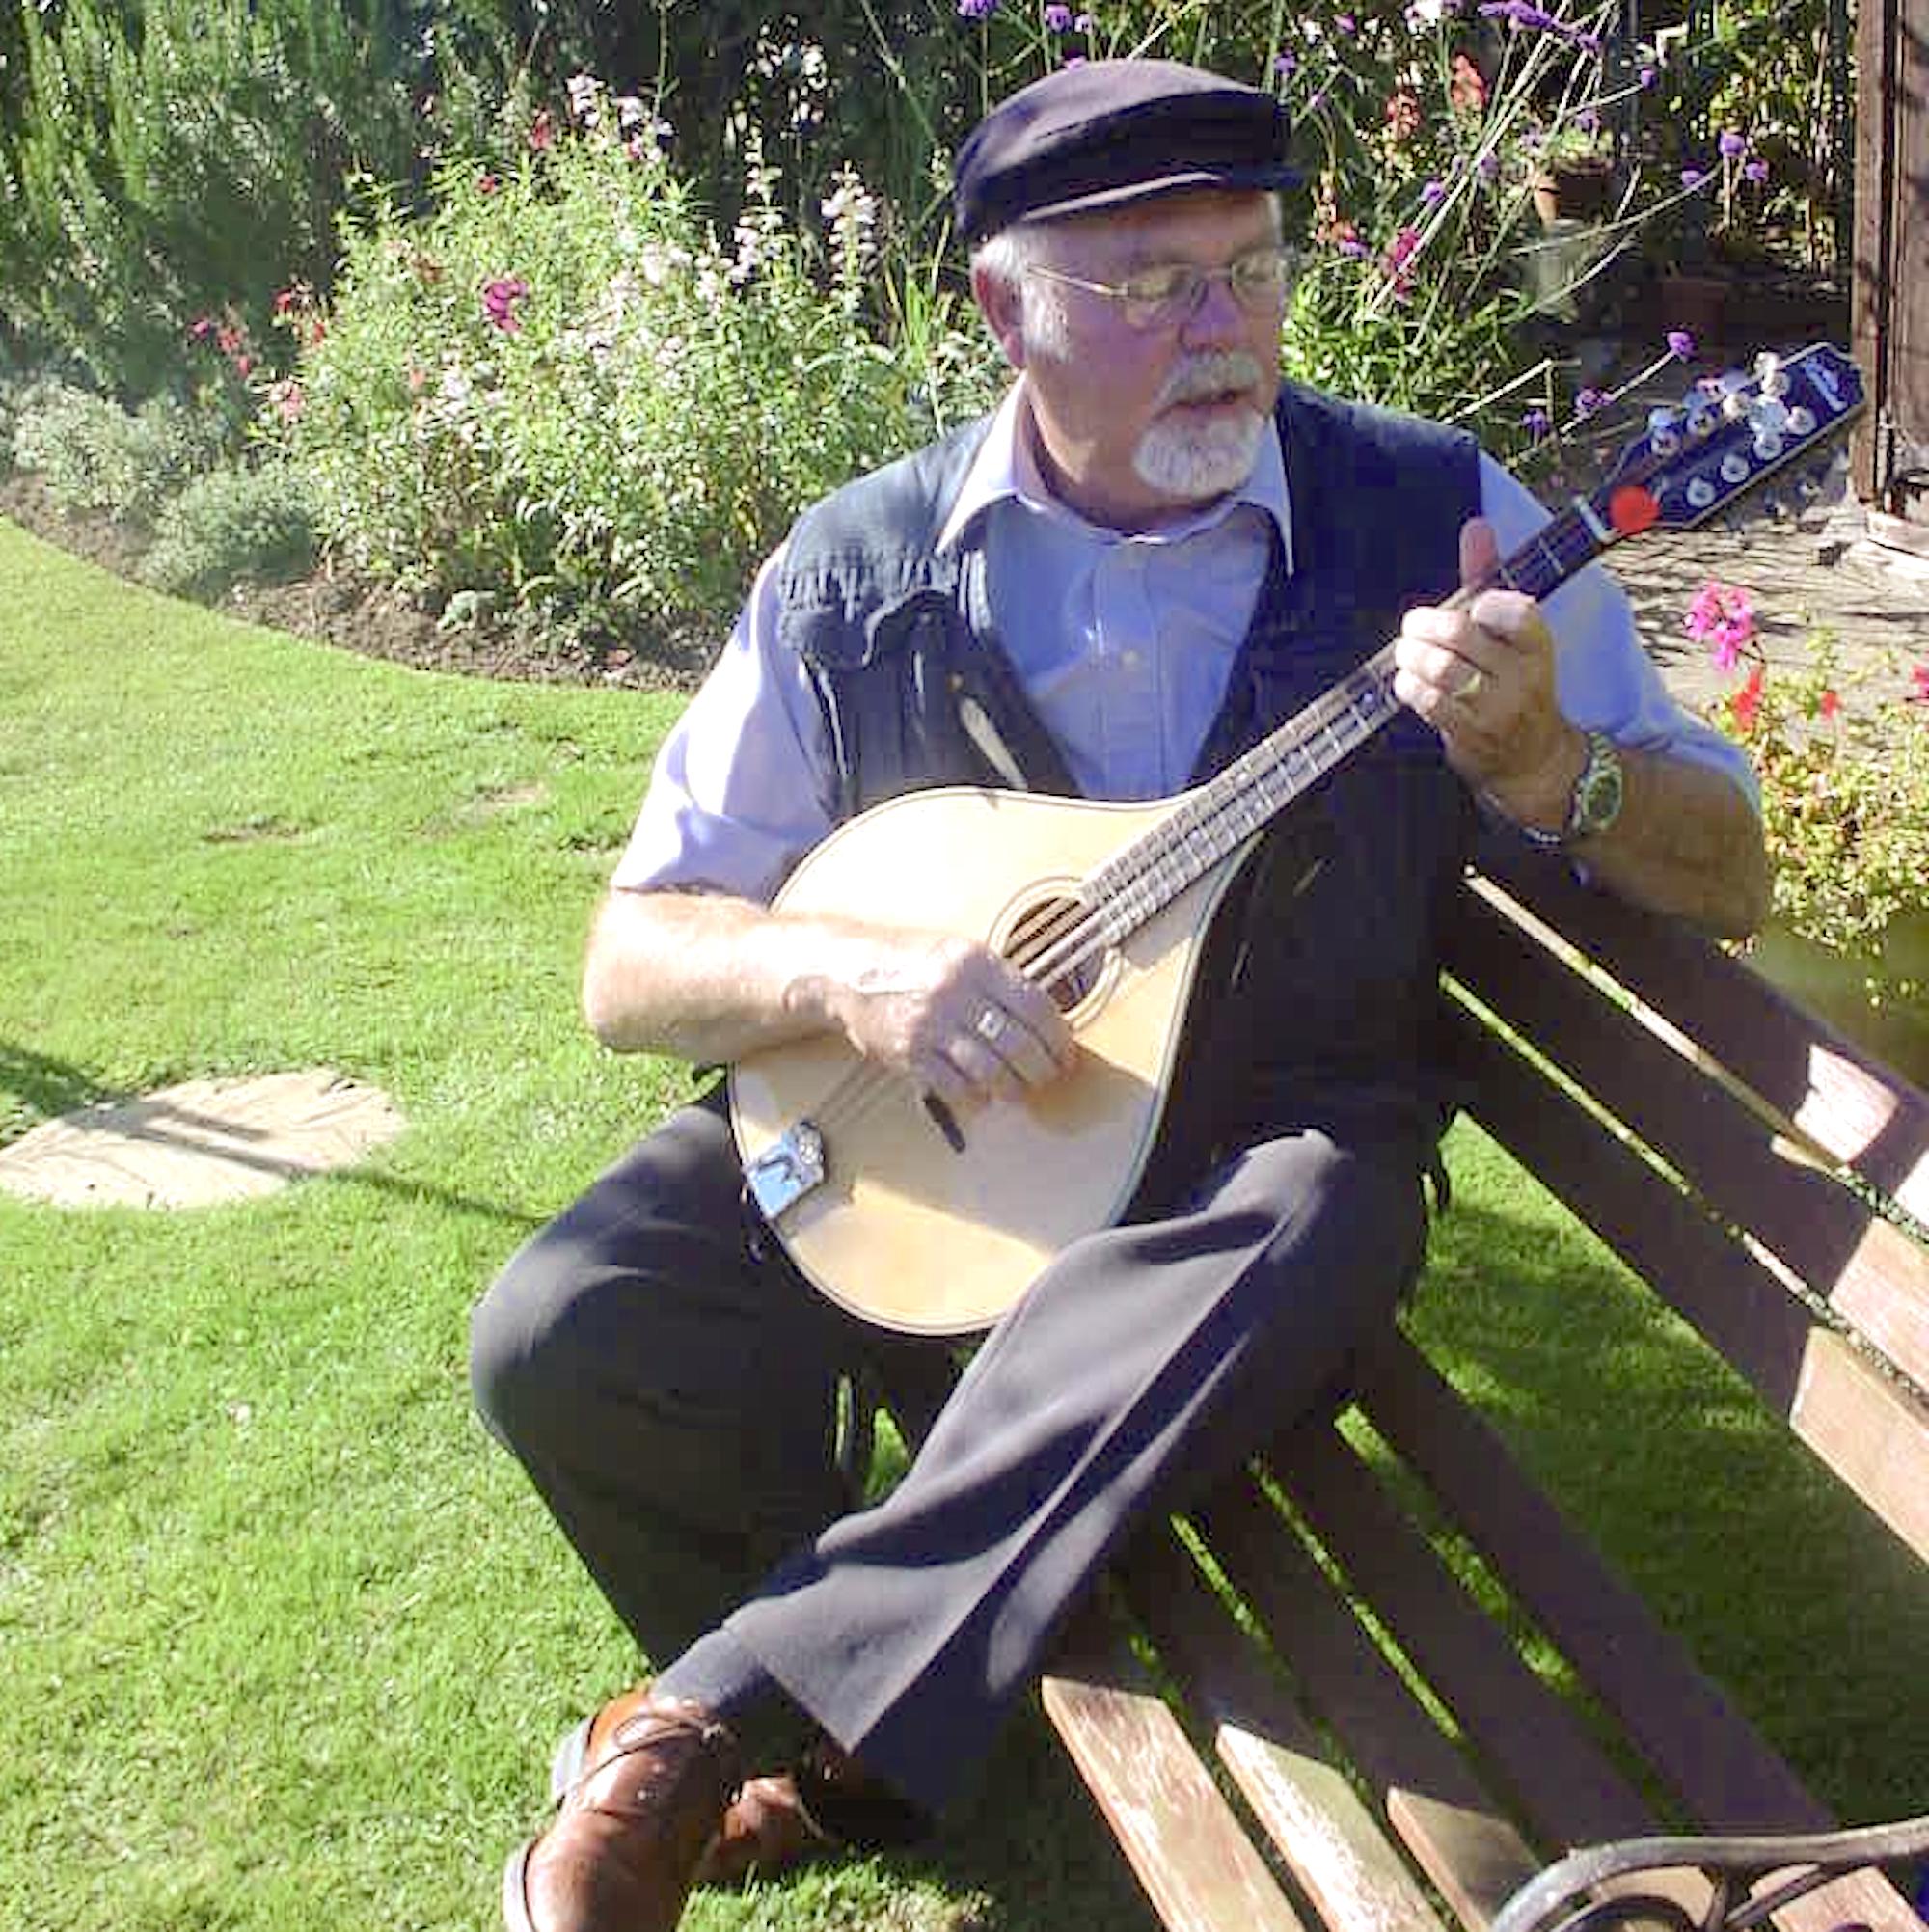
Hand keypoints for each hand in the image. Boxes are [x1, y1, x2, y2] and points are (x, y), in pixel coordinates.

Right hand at [820, 931, 1076, 1114]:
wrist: (850, 970)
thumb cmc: (911, 960)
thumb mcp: (961, 952)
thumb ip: (1001, 981)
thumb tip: (1047, 1019)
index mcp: (976, 963)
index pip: (1034, 1005)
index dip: (1057, 1036)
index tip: (1065, 1051)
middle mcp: (955, 993)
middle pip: (1017, 1043)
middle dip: (1042, 1068)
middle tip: (1048, 1076)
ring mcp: (931, 1025)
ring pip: (990, 1070)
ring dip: (1012, 1088)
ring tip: (1018, 1090)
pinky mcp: (910, 1054)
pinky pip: (955, 1086)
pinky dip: (976, 1098)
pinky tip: (983, 1097)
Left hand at [1393, 518, 1584, 830]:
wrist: (1533, 759)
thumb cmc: (1514, 683)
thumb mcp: (1512, 635)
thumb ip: (1489, 580)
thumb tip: (1475, 525)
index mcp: (1538, 647)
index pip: (1519, 612)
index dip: (1487, 604)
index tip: (1473, 609)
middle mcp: (1523, 678)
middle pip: (1462, 634)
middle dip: (1426, 624)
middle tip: (1414, 626)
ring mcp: (1496, 710)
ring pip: (1442, 669)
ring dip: (1411, 655)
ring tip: (1406, 652)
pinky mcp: (1470, 737)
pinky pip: (1429, 703)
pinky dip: (1409, 686)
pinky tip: (1407, 681)